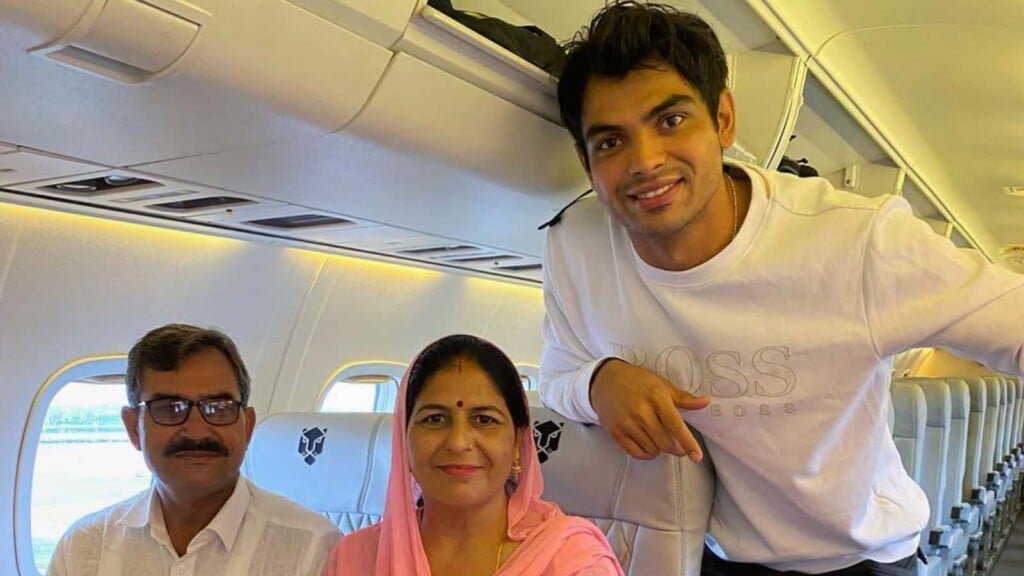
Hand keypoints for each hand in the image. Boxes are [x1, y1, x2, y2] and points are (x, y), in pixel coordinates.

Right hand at [590, 359, 709, 460]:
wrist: (604, 380)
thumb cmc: (637, 381)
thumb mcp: (662, 385)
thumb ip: (684, 398)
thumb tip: (706, 402)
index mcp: (656, 397)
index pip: (675, 425)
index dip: (688, 442)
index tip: (697, 456)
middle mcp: (641, 411)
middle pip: (665, 442)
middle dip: (675, 448)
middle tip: (678, 446)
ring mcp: (627, 423)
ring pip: (652, 450)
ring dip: (659, 449)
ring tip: (658, 438)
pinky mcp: (616, 432)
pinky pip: (636, 453)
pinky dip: (646, 453)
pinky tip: (648, 444)